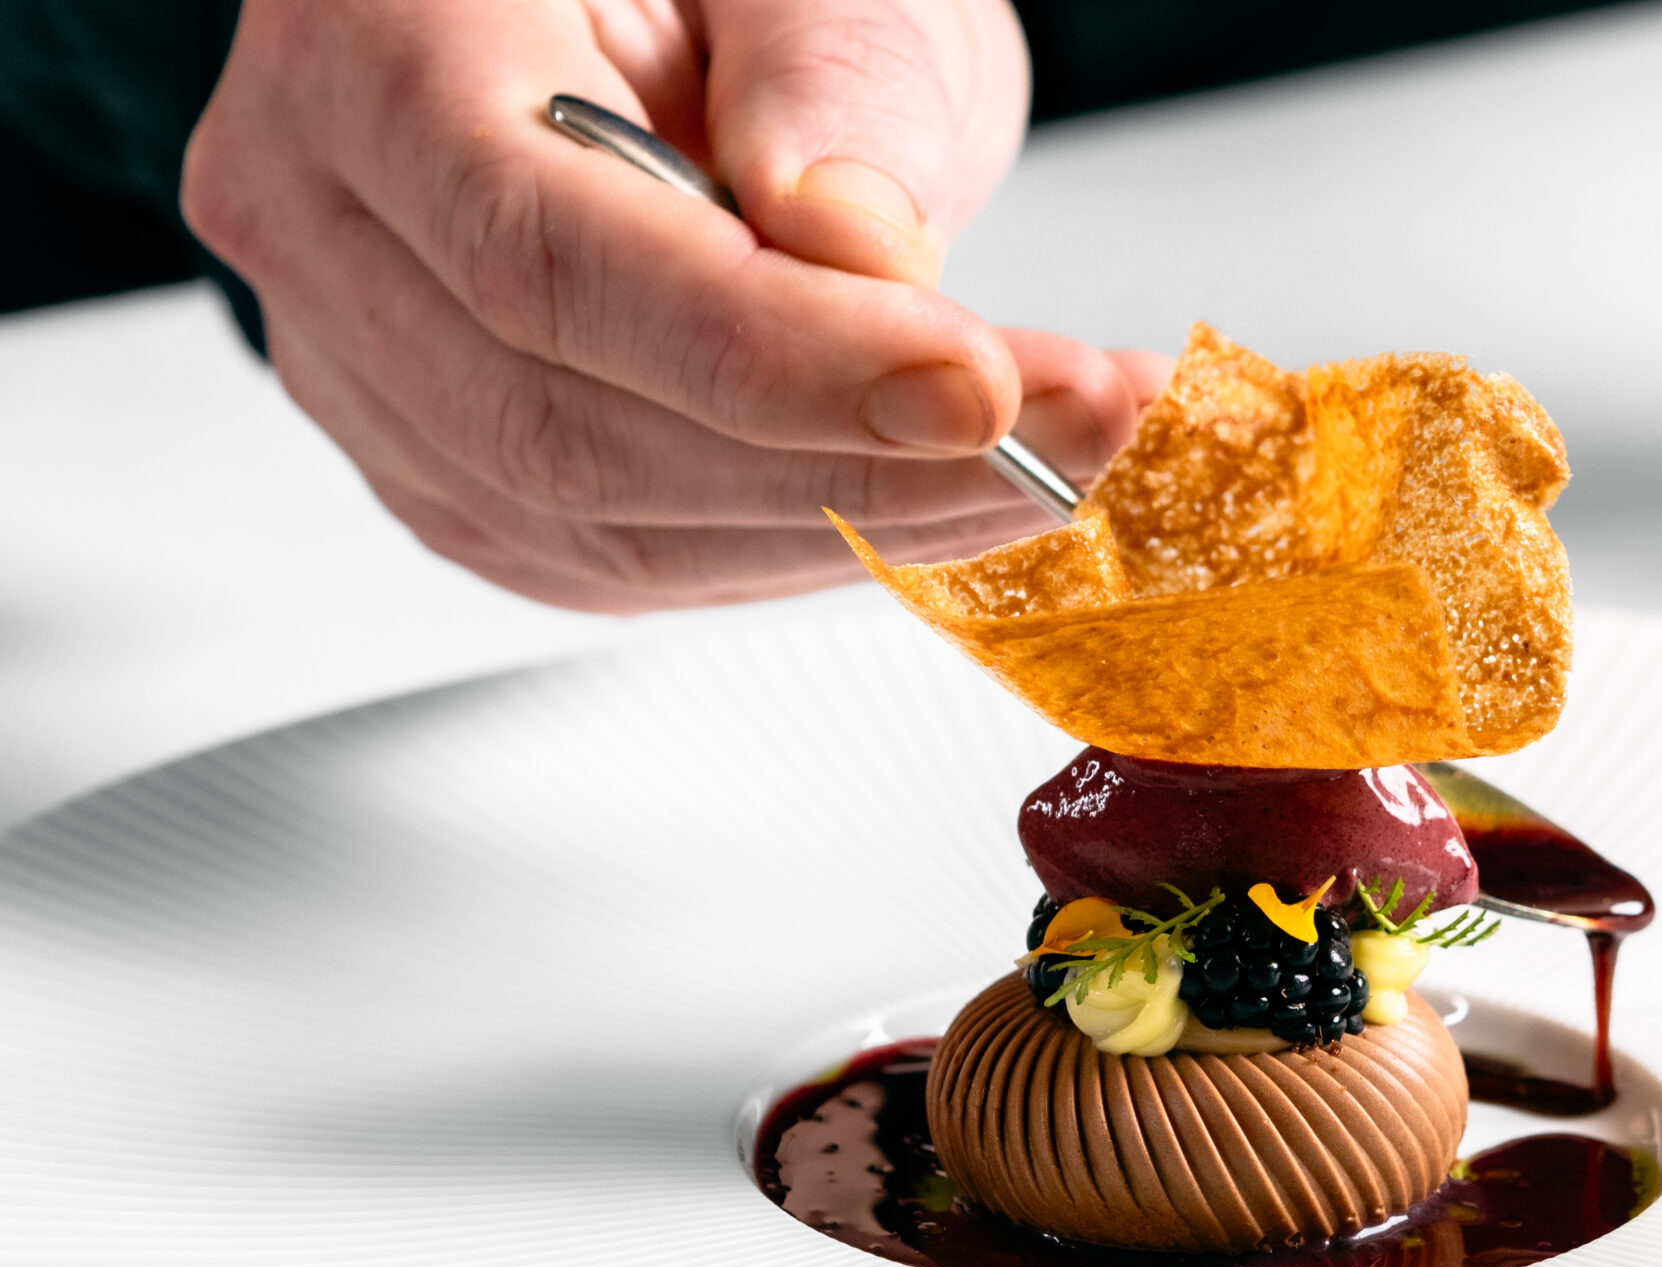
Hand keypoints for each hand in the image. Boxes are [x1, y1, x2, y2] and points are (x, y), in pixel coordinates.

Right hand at [183, 0, 1166, 611]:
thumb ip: (831, 74)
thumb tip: (859, 256)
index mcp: (373, 42)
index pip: (548, 255)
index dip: (776, 357)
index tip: (981, 390)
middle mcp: (324, 213)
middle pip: (568, 425)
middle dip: (856, 466)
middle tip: (1079, 440)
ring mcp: (362, 356)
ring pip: (591, 528)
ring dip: (848, 530)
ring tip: (1045, 470)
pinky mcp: (442, 456)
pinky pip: (609, 561)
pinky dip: (788, 552)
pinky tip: (923, 506)